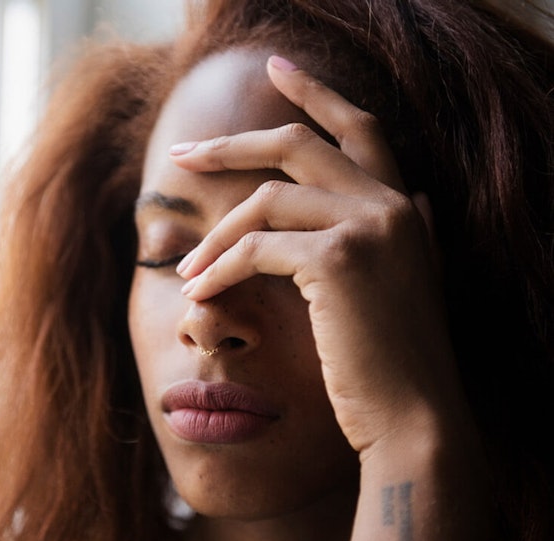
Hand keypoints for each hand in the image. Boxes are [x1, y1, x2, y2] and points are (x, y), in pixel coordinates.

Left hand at [170, 55, 462, 455]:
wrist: (415, 417)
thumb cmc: (392, 360)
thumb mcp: (404, 281)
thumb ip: (404, 232)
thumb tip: (414, 194)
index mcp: (402, 205)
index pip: (359, 127)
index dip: (316, 93)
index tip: (276, 67)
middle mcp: (390, 203)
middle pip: (295, 144)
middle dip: (229, 146)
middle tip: (181, 154)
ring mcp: (368, 227)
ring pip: (266, 201)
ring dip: (216, 235)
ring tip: (186, 272)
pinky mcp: (338, 260)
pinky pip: (256, 249)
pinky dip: (220, 269)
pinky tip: (201, 294)